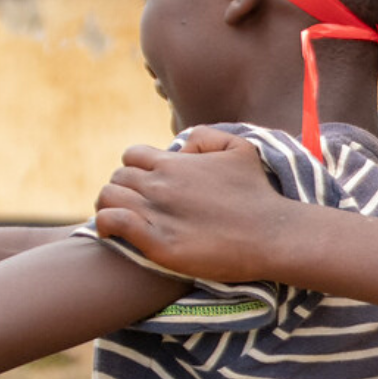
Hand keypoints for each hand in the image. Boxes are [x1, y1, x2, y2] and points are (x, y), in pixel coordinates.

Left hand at [93, 136, 288, 282]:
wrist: (271, 234)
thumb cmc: (258, 194)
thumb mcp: (241, 149)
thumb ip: (206, 136)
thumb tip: (179, 146)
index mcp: (175, 163)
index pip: (132, 156)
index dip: (137, 169)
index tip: (149, 185)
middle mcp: (161, 184)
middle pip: (117, 178)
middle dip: (124, 189)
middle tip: (139, 206)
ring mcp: (157, 212)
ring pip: (108, 197)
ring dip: (109, 205)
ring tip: (122, 219)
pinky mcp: (157, 242)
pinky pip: (112, 221)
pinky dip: (106, 223)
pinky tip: (114, 232)